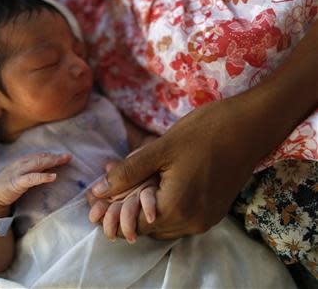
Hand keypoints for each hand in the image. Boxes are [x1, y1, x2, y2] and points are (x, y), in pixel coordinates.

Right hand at [0, 152, 71, 216]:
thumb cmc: (8, 185)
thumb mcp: (22, 176)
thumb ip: (33, 172)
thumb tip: (49, 170)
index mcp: (23, 162)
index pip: (40, 156)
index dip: (53, 155)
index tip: (66, 156)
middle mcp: (21, 164)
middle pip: (41, 158)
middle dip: (55, 156)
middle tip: (69, 156)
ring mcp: (19, 172)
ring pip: (37, 164)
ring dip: (51, 162)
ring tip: (63, 161)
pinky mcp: (17, 182)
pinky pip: (32, 178)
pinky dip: (43, 176)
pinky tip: (53, 176)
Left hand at [91, 99, 261, 238]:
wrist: (253, 125)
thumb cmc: (206, 131)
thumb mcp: (161, 149)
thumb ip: (128, 173)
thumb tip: (99, 190)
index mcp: (177, 209)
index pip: (132, 224)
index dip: (111, 211)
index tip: (97, 196)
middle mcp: (192, 222)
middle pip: (146, 225)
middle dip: (125, 207)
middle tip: (111, 183)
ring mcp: (205, 219)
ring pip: (161, 222)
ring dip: (143, 205)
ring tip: (130, 181)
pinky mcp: (213, 211)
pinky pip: (178, 217)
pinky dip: (161, 204)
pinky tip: (155, 183)